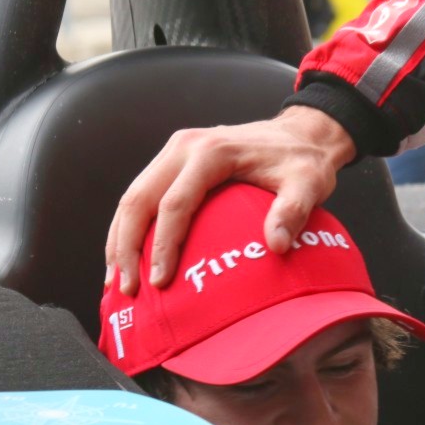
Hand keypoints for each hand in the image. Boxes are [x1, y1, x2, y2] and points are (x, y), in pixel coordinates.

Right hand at [105, 106, 356, 294]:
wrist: (299, 135)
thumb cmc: (302, 164)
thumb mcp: (308, 185)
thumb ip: (293, 213)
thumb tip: (277, 246)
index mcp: (210, 152)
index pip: (175, 203)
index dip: (164, 245)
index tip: (160, 282)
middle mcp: (183, 148)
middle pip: (138, 199)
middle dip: (127, 247)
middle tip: (128, 289)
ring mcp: (173, 153)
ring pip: (131, 198)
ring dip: (119, 241)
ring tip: (116, 283)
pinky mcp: (171, 163)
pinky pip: (141, 196)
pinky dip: (127, 230)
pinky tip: (126, 261)